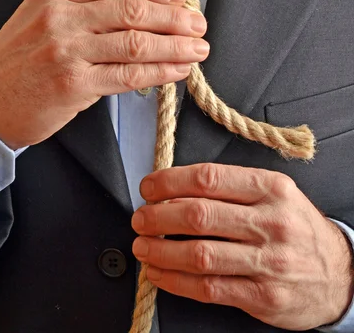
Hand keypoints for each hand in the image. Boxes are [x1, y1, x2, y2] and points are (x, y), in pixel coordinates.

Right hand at [0, 0, 207, 149]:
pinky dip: (160, 72)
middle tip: (199, 23)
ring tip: (198, 48)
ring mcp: (67, 51)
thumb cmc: (20, 60)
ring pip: (137, 42)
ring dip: (175, 45)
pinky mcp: (74, 85)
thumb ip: (83, 7)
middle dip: (174, 16)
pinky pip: (129, 75)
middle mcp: (61, 17)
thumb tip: (141, 7)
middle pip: (132, 10)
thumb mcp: (41, 17)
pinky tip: (178, 70)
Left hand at [132, 164, 353, 330]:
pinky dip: (176, 281)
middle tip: (140, 217)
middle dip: (158, 216)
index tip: (149, 186)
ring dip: (160, 251)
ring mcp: (268, 262)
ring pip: (199, 254)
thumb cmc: (296, 227)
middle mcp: (271, 222)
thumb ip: (231, 187)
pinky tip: (160, 273)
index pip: (209, 178)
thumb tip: (175, 188)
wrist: (339, 274)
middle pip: (199, 215)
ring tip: (142, 246)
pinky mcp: (263, 296)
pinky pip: (209, 288)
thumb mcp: (275, 192)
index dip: (170, 181)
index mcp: (271, 188)